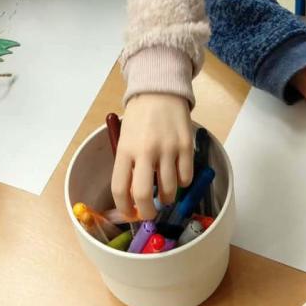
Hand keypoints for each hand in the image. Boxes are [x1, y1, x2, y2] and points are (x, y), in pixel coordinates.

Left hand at [111, 94, 193, 220]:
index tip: (129, 214)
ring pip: (169, 190)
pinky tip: (177, 175)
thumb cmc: (139, 117)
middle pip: (144, 196)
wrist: (160, 91)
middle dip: (147, 213)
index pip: (119, 188)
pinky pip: (185, 178)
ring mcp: (167, 149)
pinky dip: (182, 183)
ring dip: (167, 198)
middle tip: (150, 213)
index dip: (124, 208)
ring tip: (165, 192)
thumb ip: (129, 164)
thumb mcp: (126, 138)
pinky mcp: (186, 146)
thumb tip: (135, 197)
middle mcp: (145, 151)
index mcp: (125, 149)